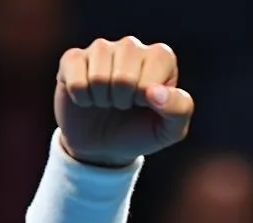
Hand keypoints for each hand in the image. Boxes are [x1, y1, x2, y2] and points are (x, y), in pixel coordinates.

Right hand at [54, 36, 193, 166]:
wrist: (105, 147)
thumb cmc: (141, 132)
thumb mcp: (170, 130)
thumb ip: (178, 110)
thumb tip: (155, 92)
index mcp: (161, 57)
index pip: (151, 79)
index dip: (147, 100)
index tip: (146, 105)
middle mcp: (132, 46)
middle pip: (123, 78)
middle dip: (123, 102)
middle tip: (125, 106)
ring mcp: (101, 48)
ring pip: (99, 78)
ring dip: (103, 101)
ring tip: (109, 102)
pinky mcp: (73, 58)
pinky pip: (76, 80)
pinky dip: (82, 99)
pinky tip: (88, 99)